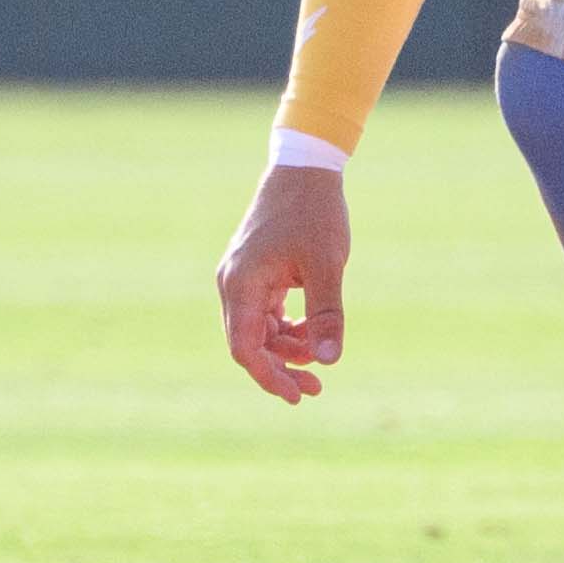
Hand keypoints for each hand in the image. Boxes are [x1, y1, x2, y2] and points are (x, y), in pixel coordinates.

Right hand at [218, 163, 354, 403]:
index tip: (298, 395)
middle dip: (280, 369)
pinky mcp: (255, 273)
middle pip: (248, 344)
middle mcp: (234, 284)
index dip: (270, 377)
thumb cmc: (315, 212)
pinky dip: (286, 329)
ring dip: (285, 350)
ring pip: (257, 331)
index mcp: (242, 284)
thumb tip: (330, 361)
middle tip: (315, 389)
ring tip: (320, 360)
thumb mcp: (327, 265)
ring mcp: (242, 278)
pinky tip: (311, 334)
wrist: (305, 167)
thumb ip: (327, 315)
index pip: (245, 348)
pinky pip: (264, 314)